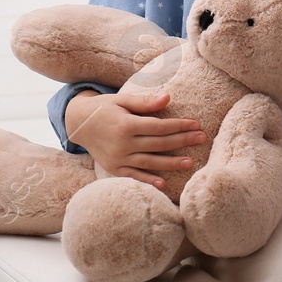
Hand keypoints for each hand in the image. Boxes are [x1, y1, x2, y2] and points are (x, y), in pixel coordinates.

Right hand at [68, 90, 205, 187]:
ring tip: (191, 162)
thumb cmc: (104, 108)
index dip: (179, 125)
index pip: (159, 127)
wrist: (78, 123)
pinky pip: (133, 176)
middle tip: (202, 138)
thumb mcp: (122, 100)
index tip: (197, 124)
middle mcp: (122, 143)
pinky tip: (164, 184)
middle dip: (182, 141)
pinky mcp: (113, 168)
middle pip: (158, 144)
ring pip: (150, 162)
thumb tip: (168, 98)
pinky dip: (148, 181)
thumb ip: (145, 102)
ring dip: (171, 163)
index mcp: (126, 124)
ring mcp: (118, 158)